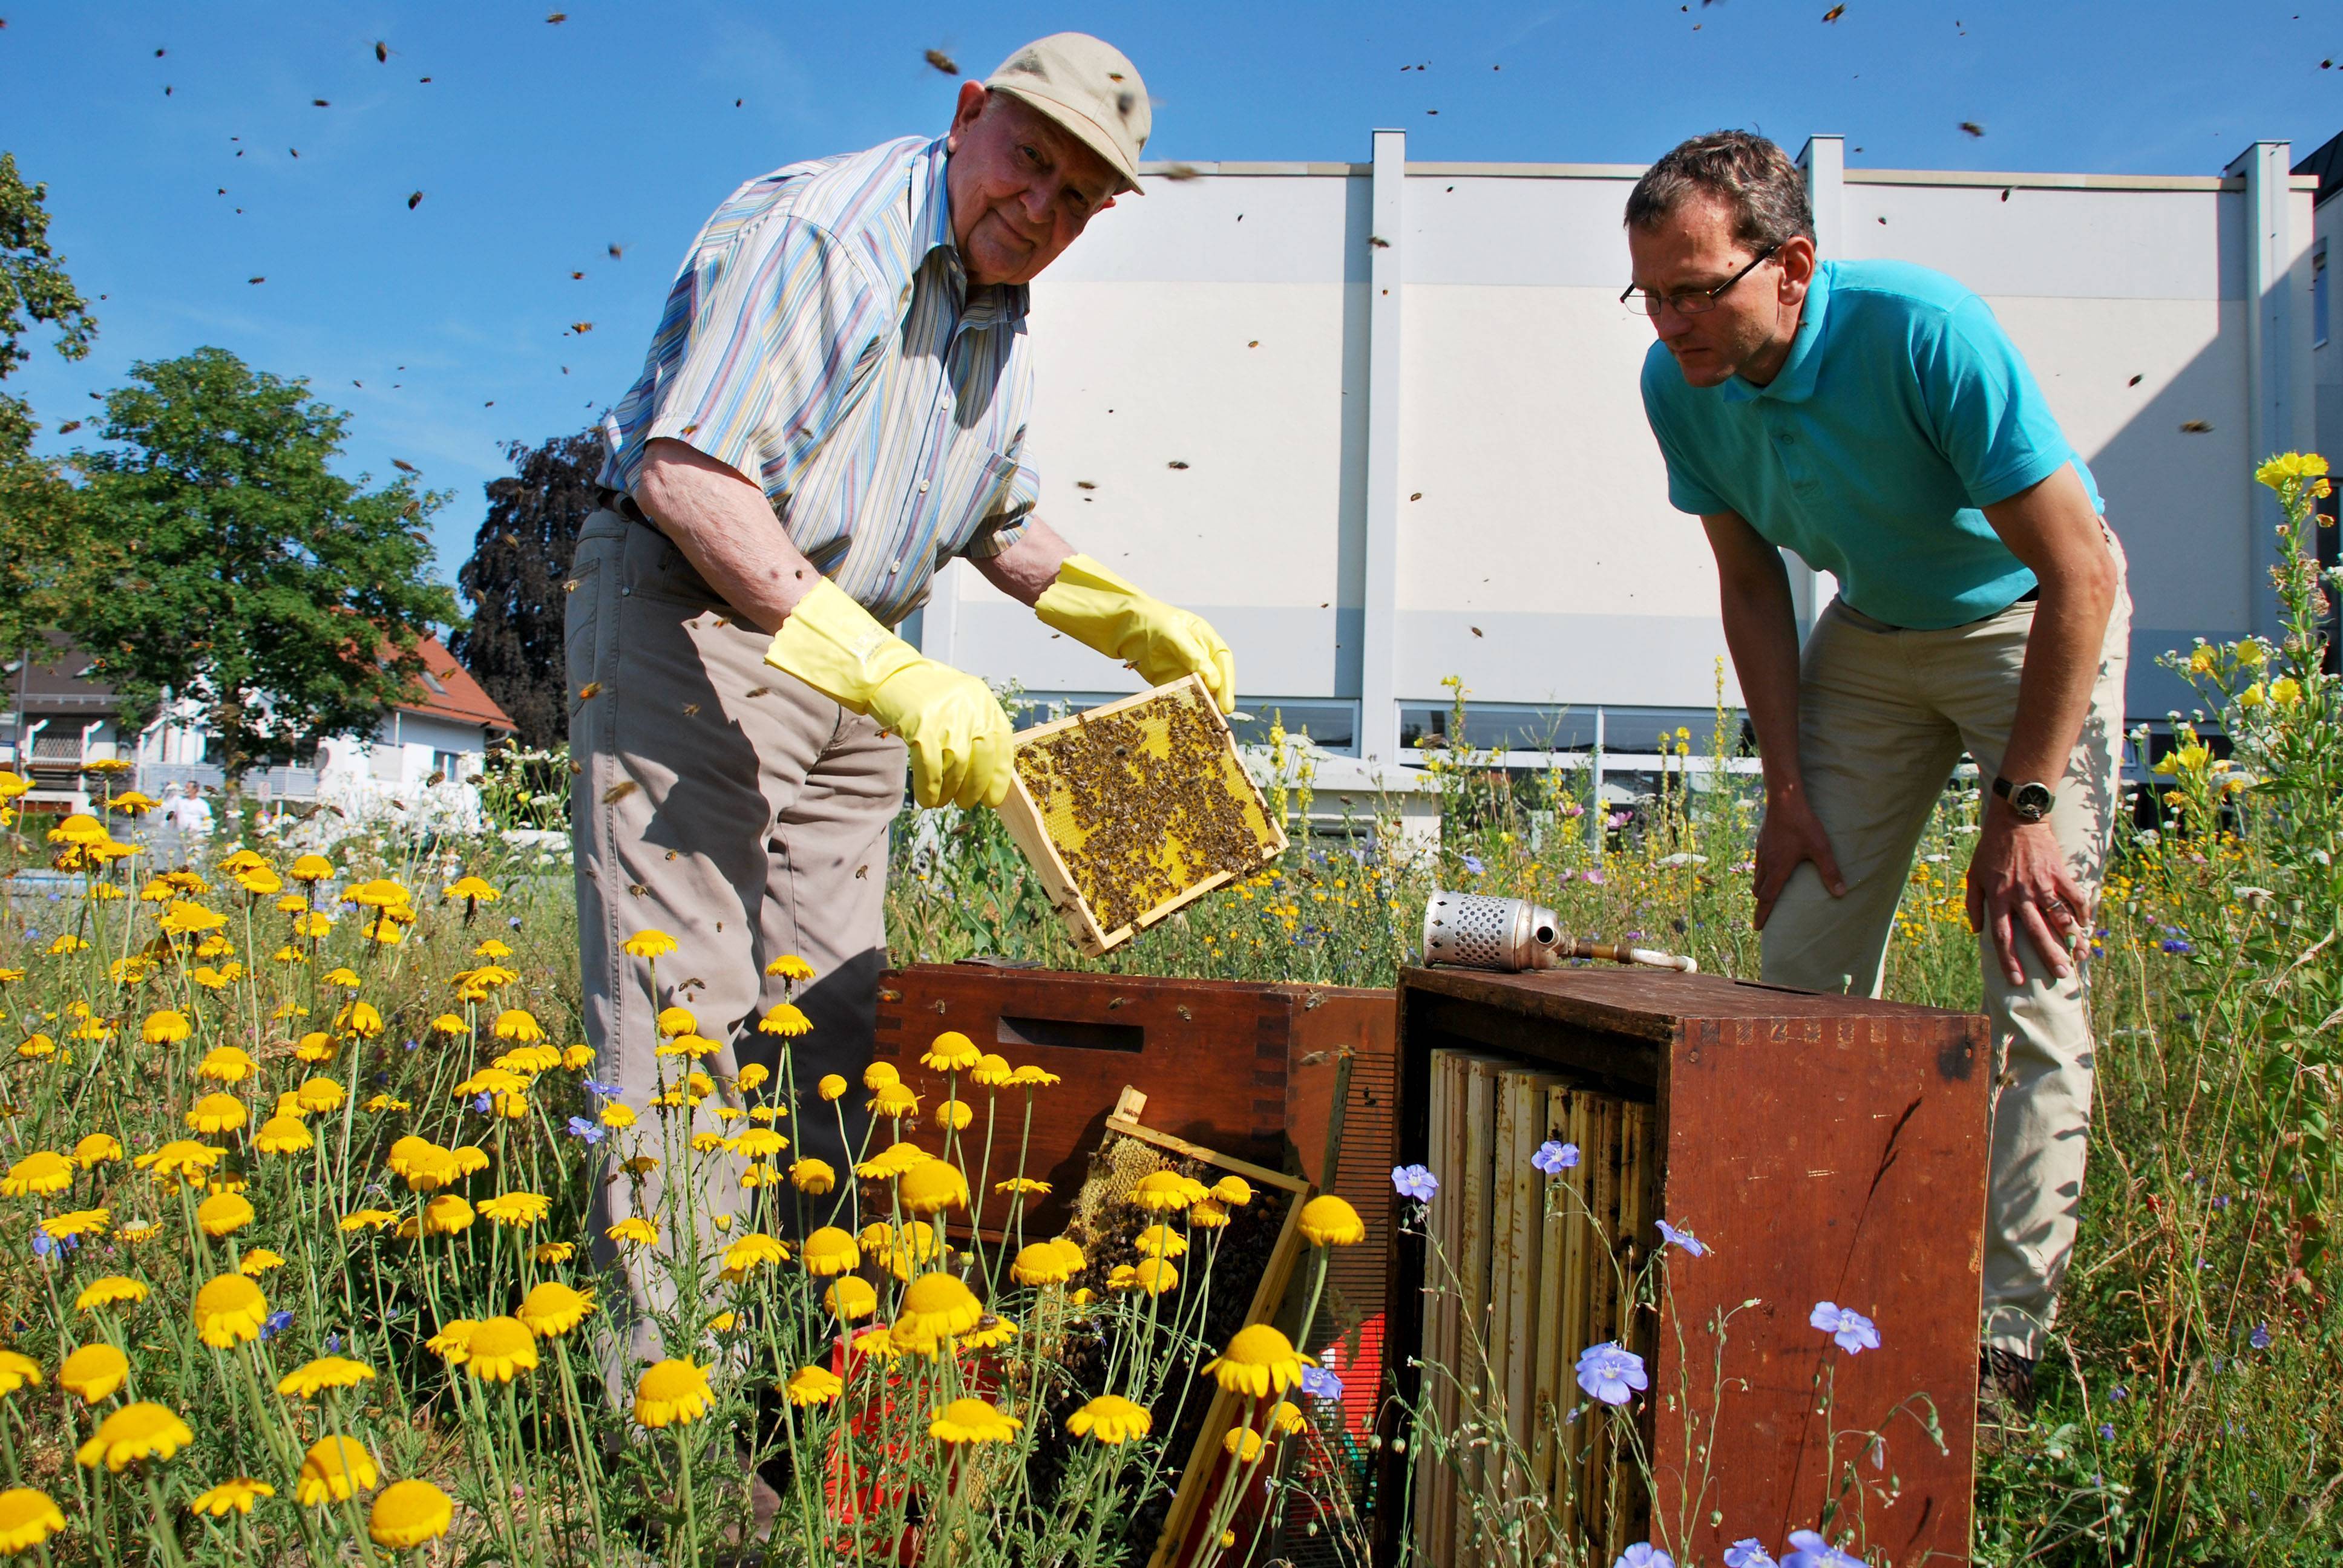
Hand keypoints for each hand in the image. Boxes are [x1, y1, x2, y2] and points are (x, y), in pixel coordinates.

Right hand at [863, 661, 1013, 809]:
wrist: (888, 674)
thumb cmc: (924, 695)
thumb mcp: (960, 703)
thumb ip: (975, 729)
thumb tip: (985, 776)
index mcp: (983, 700)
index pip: (1001, 742)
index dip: (998, 775)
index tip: (993, 797)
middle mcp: (970, 706)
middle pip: (981, 758)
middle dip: (975, 787)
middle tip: (965, 802)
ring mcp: (946, 716)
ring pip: (956, 766)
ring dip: (950, 791)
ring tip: (943, 801)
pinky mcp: (920, 727)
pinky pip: (930, 768)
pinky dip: (930, 789)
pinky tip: (927, 799)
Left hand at [1035, 554, 1237, 712]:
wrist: (1119, 624)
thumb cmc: (1149, 620)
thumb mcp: (1173, 634)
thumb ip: (1193, 656)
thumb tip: (1213, 681)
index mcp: (1204, 638)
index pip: (1223, 661)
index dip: (1228, 683)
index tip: (1226, 704)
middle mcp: (1197, 654)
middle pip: (1213, 679)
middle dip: (1216, 698)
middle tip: (1217, 718)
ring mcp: (1182, 668)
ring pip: (1197, 690)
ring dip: (1200, 705)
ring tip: (1203, 722)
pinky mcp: (1167, 680)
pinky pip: (1178, 695)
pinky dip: (1181, 706)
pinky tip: (1182, 718)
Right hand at [1752, 787, 1845, 930]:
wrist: (1784, 800)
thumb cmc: (1803, 824)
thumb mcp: (1821, 849)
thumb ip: (1830, 871)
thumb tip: (1841, 893)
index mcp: (1778, 869)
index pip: (1767, 898)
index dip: (1763, 914)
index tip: (1759, 928)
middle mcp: (1766, 863)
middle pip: (1758, 890)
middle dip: (1762, 902)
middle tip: (1766, 911)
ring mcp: (1762, 851)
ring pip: (1757, 876)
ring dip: (1761, 886)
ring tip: (1769, 891)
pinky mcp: (1762, 841)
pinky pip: (1759, 862)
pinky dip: (1763, 871)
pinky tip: (1773, 864)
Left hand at [1965, 806, 2089, 984]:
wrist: (2015, 819)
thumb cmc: (1991, 849)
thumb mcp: (1973, 875)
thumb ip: (1973, 904)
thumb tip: (1976, 931)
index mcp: (1998, 898)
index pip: (2003, 937)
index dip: (2010, 961)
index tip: (2018, 981)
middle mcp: (2021, 895)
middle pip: (2037, 933)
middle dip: (2049, 957)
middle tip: (2060, 976)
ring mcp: (2042, 884)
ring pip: (2060, 918)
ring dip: (2072, 939)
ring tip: (2081, 956)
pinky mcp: (2059, 873)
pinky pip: (2075, 897)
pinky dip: (2083, 912)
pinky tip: (2087, 926)